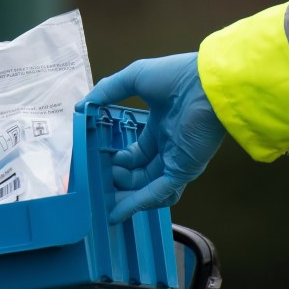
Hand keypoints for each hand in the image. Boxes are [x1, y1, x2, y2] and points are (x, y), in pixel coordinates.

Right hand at [81, 52, 224, 221]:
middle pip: (139, 174)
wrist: (207, 84)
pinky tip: (116, 212)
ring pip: (147, 189)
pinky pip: (157, 193)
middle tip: (101, 179)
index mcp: (160, 127)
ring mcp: (176, 161)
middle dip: (118, 179)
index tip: (100, 159)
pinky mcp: (182, 171)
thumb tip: (82, 106)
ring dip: (125, 195)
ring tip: (106, 195)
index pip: (136, 153)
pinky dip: (137, 204)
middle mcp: (168, 147)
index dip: (118, 160)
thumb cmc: (178, 76)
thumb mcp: (135, 78)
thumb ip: (108, 90)